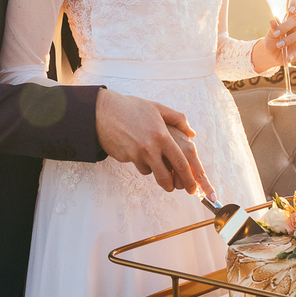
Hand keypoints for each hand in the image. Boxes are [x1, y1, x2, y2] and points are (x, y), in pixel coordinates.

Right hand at [93, 90, 216, 200]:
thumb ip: (178, 120)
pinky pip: (137, 165)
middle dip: (172, 186)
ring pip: (150, 172)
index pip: (180, 163)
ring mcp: (136, 154)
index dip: (189, 178)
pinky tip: (135, 147)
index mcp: (162, 136)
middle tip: (175, 187)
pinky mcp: (125, 158)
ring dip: (153, 168)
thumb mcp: (158, 108)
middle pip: (165, 177)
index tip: (192, 188)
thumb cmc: (132, 108)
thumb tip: (192, 133)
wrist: (103, 111)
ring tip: (150, 153)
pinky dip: (140, 161)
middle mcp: (150, 148)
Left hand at [253, 0, 295, 71]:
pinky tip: (288, 56)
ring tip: (279, 45)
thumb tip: (272, 21)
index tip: (290, 9)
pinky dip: (295, 52)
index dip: (295, 4)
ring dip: (289, 39)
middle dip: (286, 26)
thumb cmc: (272, 40)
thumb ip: (273, 29)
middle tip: (276, 34)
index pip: (295, 6)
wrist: (272, 54)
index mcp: (289, 17)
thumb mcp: (270, 35)